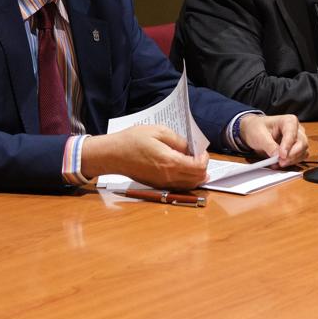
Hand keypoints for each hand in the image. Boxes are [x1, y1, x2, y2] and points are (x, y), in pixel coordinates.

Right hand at [80, 124, 208, 189]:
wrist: (113, 155)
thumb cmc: (132, 140)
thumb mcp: (158, 131)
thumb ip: (178, 140)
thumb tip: (189, 148)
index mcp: (170, 162)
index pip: (198, 167)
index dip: (204, 158)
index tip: (201, 150)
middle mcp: (169, 176)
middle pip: (197, 179)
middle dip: (203, 167)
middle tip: (199, 156)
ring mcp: (162, 183)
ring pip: (189, 185)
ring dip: (196, 176)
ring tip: (194, 163)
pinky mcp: (157, 185)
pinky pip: (178, 187)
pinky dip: (186, 180)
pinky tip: (182, 169)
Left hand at [238, 113, 307, 166]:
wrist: (255, 131)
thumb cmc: (257, 128)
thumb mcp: (259, 135)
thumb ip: (269, 145)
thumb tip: (277, 155)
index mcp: (289, 121)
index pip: (292, 133)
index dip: (288, 145)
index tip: (282, 155)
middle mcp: (297, 129)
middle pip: (302, 143)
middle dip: (292, 155)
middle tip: (281, 162)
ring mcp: (298, 139)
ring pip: (303, 152)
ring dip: (292, 160)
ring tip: (277, 163)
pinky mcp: (297, 148)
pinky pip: (300, 157)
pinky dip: (291, 162)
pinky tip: (280, 163)